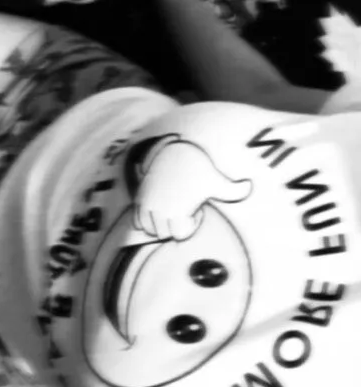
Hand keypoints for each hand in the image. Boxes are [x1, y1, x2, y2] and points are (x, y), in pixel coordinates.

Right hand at [133, 137, 251, 240]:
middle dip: (173, 226)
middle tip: (182, 211)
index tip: (194, 213)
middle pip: (163, 233)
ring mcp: (148, 205)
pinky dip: (145, 219)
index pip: (179, 235)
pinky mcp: (139, 199)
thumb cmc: (196, 168)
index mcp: (178, 211)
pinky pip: (137, 221)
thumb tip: (249, 186)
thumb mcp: (216, 180)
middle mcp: (160, 210)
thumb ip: (234, 189)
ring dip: (158, 224)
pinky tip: (158, 209)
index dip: (189, 226)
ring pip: (149, 228)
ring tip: (170, 210)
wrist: (172, 152)